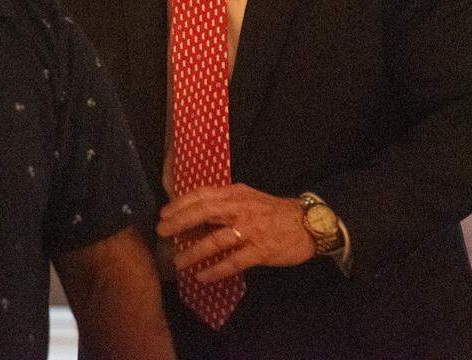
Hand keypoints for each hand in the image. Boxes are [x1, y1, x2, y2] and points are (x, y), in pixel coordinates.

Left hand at [156, 183, 315, 283]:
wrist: (309, 224)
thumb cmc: (274, 211)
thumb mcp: (249, 198)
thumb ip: (226, 203)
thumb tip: (196, 213)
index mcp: (236, 194)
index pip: (202, 194)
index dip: (181, 203)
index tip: (164, 214)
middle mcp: (241, 209)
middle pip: (204, 212)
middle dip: (179, 222)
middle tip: (162, 233)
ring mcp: (251, 230)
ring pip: (215, 240)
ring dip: (194, 251)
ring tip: (178, 261)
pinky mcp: (260, 250)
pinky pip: (233, 262)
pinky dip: (216, 270)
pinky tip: (202, 277)